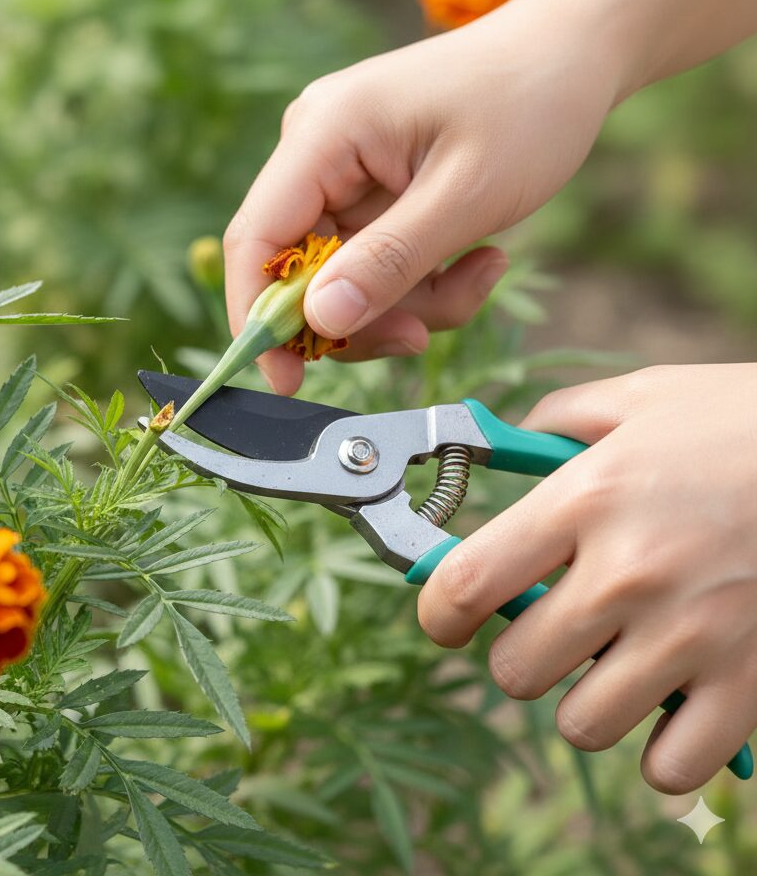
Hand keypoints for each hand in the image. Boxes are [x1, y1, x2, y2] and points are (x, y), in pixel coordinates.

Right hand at [223, 1, 618, 393]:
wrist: (571, 54)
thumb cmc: (529, 104)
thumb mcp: (466, 194)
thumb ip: (389, 262)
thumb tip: (320, 324)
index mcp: (323, 132)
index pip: (255, 238)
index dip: (260, 316)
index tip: (287, 379)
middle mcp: (316, 150)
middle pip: (300, 269)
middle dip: (363, 315)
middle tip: (424, 334)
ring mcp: (342, 171)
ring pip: (345, 278)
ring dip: (408, 302)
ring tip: (479, 276)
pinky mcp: (369, 191)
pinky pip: (376, 263)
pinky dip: (422, 282)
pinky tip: (479, 260)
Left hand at [418, 364, 756, 792]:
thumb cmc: (742, 420)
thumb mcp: (641, 397)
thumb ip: (557, 421)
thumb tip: (504, 446)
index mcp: (586, 499)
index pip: (466, 583)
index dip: (437, 612)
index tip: (444, 618)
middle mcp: (629, 574)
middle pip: (516, 670)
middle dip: (523, 653)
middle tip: (556, 627)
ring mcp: (693, 638)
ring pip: (582, 724)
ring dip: (587, 699)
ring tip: (619, 659)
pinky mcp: (752, 685)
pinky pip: (670, 765)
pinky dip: (662, 744)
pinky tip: (674, 698)